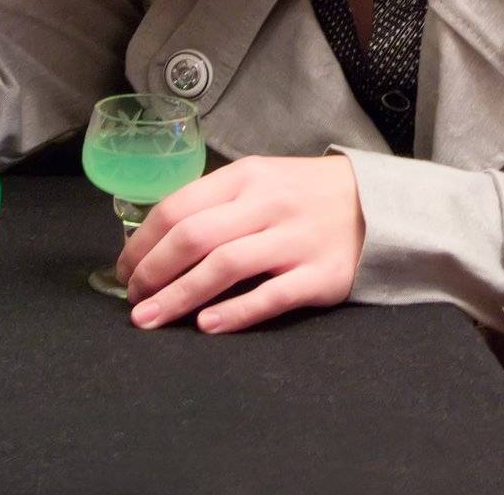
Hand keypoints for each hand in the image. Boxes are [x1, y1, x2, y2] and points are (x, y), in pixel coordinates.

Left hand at [117, 155, 365, 333]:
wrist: (380, 203)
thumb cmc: (307, 195)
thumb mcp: (262, 180)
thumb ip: (218, 203)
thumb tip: (158, 242)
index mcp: (247, 177)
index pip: (178, 207)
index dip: (141, 244)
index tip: (124, 270)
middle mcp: (268, 204)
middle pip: (194, 237)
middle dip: (152, 273)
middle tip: (133, 300)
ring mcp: (296, 239)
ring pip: (225, 266)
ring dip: (179, 296)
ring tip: (151, 319)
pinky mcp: (321, 274)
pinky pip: (272, 295)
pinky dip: (235, 312)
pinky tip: (207, 325)